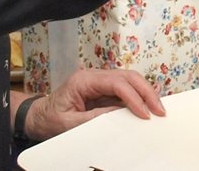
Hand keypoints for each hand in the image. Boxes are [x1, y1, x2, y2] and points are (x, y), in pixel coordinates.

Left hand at [24, 69, 165, 139]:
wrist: (39, 117)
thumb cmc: (50, 118)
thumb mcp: (70, 123)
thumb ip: (95, 118)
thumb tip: (121, 114)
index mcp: (83, 80)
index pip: (116, 83)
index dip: (133, 97)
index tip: (144, 114)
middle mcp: (94, 76)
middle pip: (127, 76)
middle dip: (146, 91)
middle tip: (160, 109)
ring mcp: (100, 81)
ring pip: (130, 80)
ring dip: (145, 93)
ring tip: (158, 109)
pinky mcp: (104, 89)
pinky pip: (125, 89)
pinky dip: (139, 97)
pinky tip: (148, 106)